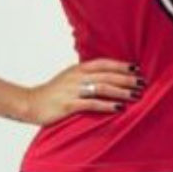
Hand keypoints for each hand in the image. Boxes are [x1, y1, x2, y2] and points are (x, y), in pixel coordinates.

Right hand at [19, 59, 140, 124]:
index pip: (104, 63)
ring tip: (136, 96)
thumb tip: (109, 76)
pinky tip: (119, 108)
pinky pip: (91, 104)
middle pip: (107, 76)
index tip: (137, 70)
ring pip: (102, 88)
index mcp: (78, 69)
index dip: (121, 66)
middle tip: (143, 84)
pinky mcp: (68, 105)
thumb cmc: (53, 93)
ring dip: (121, 92)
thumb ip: (86, 75)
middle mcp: (76, 77)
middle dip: (127, 80)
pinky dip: (107, 105)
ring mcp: (71, 90)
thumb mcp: (69, 78)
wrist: (29, 104)